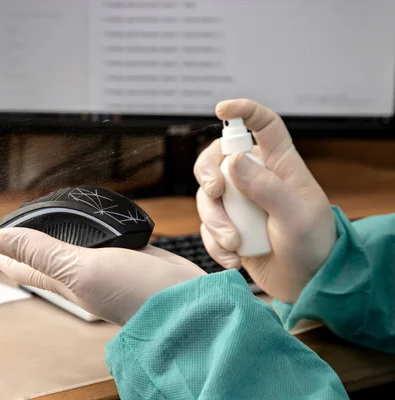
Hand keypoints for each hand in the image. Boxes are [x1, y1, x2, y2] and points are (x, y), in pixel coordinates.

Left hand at [0, 229, 205, 324]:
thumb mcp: (83, 270)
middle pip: (42, 257)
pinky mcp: (128, 255)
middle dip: (23, 243)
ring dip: (53, 234)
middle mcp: (81, 275)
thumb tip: (1, 239)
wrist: (187, 302)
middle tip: (10, 227)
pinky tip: (90, 220)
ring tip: (42, 221)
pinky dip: (88, 229)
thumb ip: (44, 253)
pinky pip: (99, 240)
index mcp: (65, 280)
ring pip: (70, 246)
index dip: (1, 253)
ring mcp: (105, 266)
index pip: (23, 266)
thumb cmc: (136, 292)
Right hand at [194, 99, 335, 303]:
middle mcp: (254, 179)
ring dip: (215, 221)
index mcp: (279, 166)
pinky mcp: (227, 226)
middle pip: (217, 159)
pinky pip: (206, 226)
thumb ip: (267, 188)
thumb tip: (234, 161)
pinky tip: (235, 258)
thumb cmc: (312, 246)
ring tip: (235, 244)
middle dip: (208, 174)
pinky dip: (215, 243)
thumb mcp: (296, 218)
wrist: (305, 284)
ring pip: (207, 197)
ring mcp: (238, 203)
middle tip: (215, 191)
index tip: (223, 109)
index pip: (264, 127)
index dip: (244, 111)